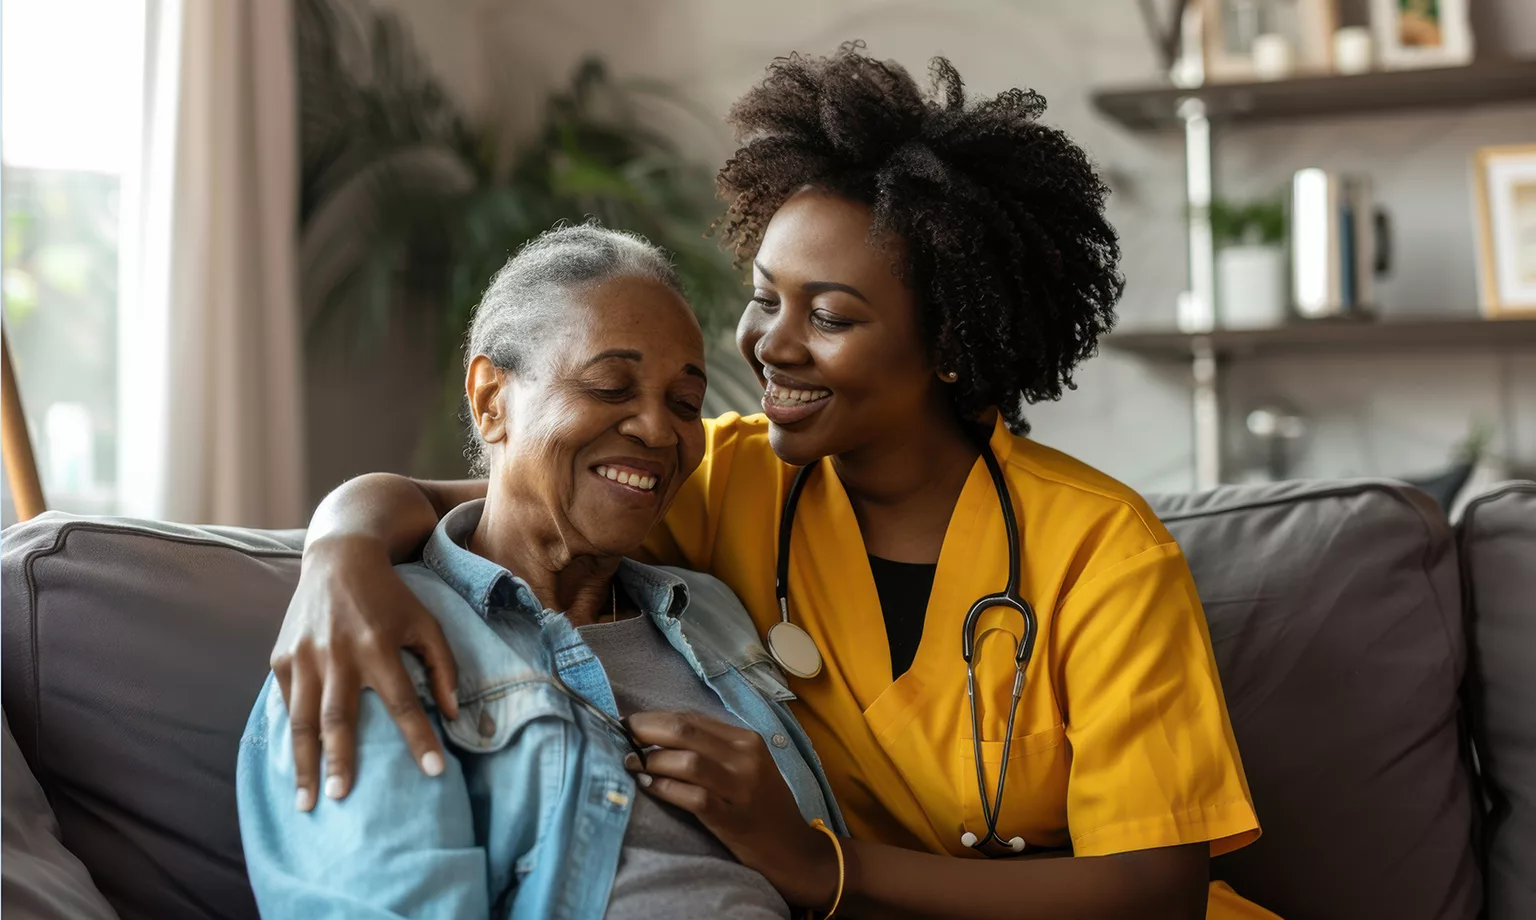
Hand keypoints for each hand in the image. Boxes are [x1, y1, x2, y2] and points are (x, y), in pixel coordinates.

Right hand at [269, 534, 458, 809]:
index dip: (420, 739)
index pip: (403, 702)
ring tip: (307, 801)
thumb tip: (452, 714)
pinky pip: (287, 704)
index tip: (434, 773)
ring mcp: (304, 656)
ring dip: (305, 763)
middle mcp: (338, 654)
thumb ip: (443, 666)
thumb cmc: (391, 597)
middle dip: (340, 761)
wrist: (340, 557)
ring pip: (303, 719)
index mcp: (378, 646)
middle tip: (342, 798)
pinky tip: (296, 764)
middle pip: (339, 718)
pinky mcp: (281, 657)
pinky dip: (291, 736)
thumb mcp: (426, 622)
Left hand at [624, 711, 838, 908]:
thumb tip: (661, 734)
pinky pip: (692, 797)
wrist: (793, 848)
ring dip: (652, 760)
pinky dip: (665, 788)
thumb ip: (713, 748)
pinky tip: (649, 786)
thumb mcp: (747, 766)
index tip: (630, 722)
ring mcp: (741, 788)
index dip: (655, 717)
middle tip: (621, 735)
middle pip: (685, 731)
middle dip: (646, 730)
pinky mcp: (733, 818)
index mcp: (747, 739)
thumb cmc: (762, 805)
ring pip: (687, 761)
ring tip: (633, 763)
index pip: (692, 718)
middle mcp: (746, 757)